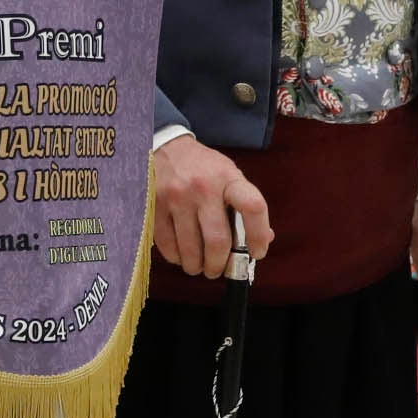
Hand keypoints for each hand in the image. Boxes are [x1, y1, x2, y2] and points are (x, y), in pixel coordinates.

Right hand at [152, 134, 269, 278]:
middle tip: (217, 270)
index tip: (257, 252)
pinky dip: (177, 258)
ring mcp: (176, 198)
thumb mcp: (229, 177)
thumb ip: (245, 207)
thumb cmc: (203, 168)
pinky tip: (181, 255)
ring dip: (197, 266)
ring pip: (191, 249)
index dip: (258, 236)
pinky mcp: (154, 207)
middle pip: (217, 240)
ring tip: (199, 266)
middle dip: (219, 264)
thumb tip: (263, 240)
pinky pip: (168, 246)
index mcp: (228, 178)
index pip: (253, 207)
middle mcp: (203, 187)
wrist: (166, 147)